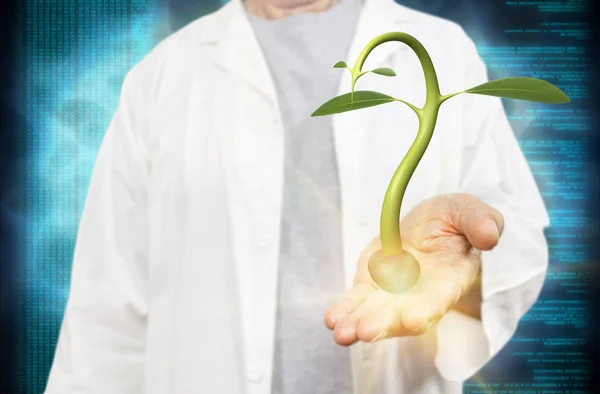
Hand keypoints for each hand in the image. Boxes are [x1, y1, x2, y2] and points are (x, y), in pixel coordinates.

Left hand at [324, 193, 503, 345]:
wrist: (428, 223)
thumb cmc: (453, 220)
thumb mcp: (467, 210)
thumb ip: (479, 220)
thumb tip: (490, 235)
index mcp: (449, 279)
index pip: (438, 299)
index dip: (426, 309)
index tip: (413, 319)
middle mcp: (420, 295)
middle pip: (401, 315)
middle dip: (384, 324)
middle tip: (366, 331)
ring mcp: (393, 294)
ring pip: (375, 313)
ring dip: (358, 323)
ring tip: (342, 332)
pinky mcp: (372, 287)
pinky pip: (356, 302)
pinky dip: (344, 311)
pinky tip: (332, 319)